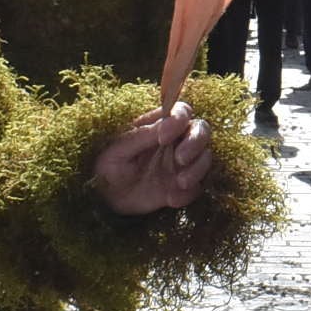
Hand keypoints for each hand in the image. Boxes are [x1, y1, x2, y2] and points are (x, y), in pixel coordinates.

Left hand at [90, 105, 216, 213]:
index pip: (181, 111)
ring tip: (179, 183)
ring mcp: (181, 164)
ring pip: (205, 158)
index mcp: (158, 126)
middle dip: (196, 143)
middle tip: (180, 159)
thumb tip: (166, 124)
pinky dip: (189, 193)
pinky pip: (197, 187)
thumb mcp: (117, 150)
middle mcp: (175, 141)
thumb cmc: (107, 167)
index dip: (179, 119)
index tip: (165, 137)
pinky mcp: (183, 186)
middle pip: (201, 130)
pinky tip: (171, 199)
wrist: (105, 199)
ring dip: (197, 170)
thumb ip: (142, 135)